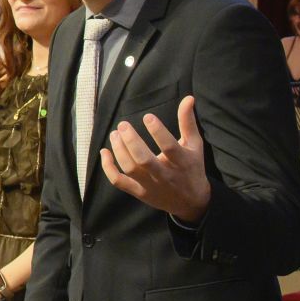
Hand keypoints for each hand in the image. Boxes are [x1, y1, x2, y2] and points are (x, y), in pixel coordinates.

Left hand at [102, 95, 210, 223]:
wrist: (191, 202)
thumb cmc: (191, 167)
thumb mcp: (195, 145)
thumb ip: (188, 122)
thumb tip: (188, 98)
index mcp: (182, 162)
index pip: (169, 147)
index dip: (158, 132)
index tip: (147, 116)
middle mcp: (165, 175)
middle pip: (144, 160)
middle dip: (131, 141)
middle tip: (123, 125)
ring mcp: (151, 185)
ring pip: (130, 169)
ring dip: (119, 150)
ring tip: (115, 134)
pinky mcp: (139, 192)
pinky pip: (119, 182)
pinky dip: (108, 168)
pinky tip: (104, 152)